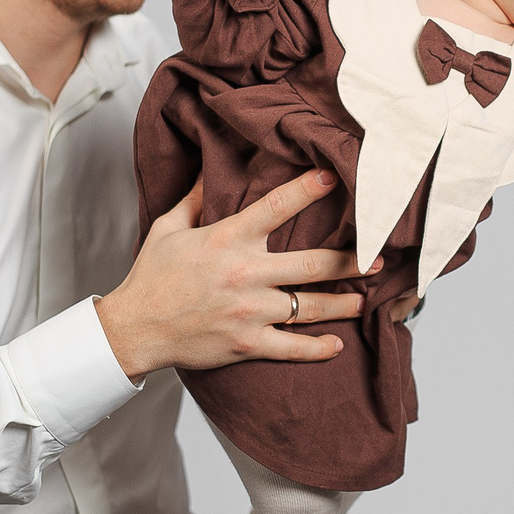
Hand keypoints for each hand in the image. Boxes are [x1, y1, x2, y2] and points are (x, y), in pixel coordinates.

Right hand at [95, 170, 374, 377]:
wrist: (134, 328)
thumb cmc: (151, 276)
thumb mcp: (169, 228)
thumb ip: (196, 197)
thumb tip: (210, 165)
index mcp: (227, 240)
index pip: (276, 207)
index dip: (308, 189)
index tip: (335, 177)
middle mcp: (246, 274)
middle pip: (313, 264)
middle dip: (351, 261)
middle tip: (378, 258)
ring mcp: (250, 312)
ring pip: (311, 306)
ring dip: (344, 303)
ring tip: (364, 299)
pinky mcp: (248, 344)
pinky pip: (293, 347)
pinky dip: (318, 348)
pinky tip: (336, 344)